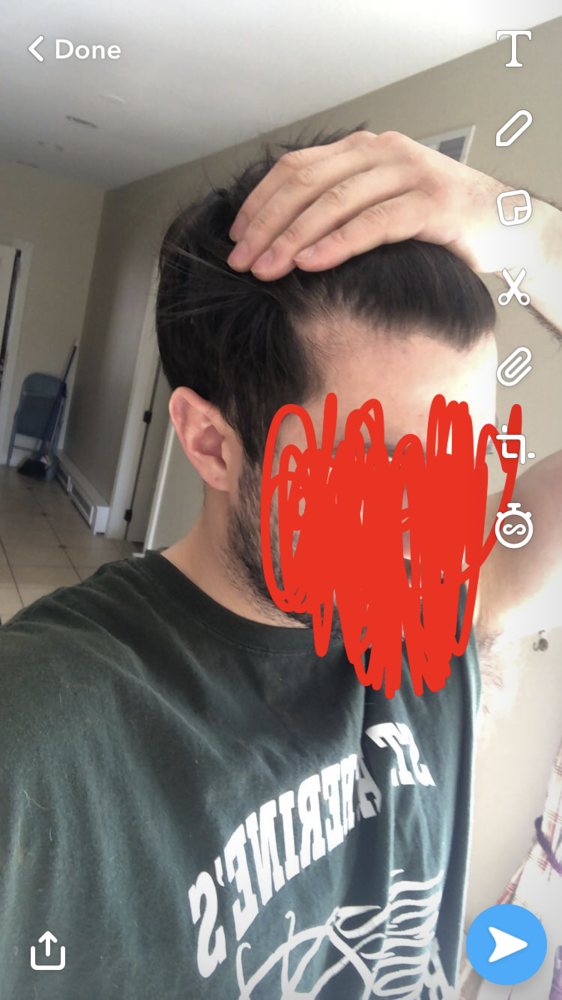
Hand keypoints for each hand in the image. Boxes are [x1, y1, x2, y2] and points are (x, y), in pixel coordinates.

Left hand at [226, 130, 541, 279]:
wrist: (501, 221)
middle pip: (307, 184)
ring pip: (336, 202)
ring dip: (293, 238)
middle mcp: (382, 152)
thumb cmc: (432, 221)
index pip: (295, 168)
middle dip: (267, 225)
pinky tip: (311, 264)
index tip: (235, 237)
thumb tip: (277, 241)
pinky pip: (375, 223)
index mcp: (362, 149)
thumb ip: (338, 209)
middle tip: (242, 261)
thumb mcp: (378, 203)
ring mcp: (410, 173)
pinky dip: (338, 244)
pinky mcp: (433, 204)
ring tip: (268, 270)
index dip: (259, 202)